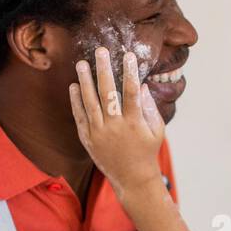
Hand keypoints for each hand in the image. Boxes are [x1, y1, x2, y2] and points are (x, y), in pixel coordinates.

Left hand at [69, 46, 165, 195]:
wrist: (132, 179)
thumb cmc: (147, 152)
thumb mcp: (156, 130)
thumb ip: (149, 108)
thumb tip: (141, 86)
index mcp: (134, 123)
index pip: (132, 92)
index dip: (130, 72)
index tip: (128, 55)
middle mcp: (115, 127)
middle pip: (108, 93)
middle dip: (104, 70)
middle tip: (101, 51)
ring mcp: (99, 133)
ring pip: (90, 102)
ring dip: (85, 81)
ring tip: (81, 64)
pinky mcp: (88, 139)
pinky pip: (80, 117)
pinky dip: (76, 101)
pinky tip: (74, 86)